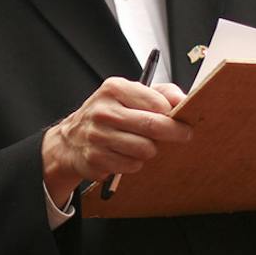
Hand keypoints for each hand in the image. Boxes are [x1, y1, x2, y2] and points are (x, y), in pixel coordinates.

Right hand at [41, 78, 192, 202]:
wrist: (72, 138)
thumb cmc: (109, 113)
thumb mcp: (131, 94)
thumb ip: (161, 93)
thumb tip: (183, 100)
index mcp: (114, 89)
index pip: (157, 103)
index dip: (175, 114)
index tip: (183, 119)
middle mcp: (103, 111)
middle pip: (152, 126)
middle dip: (174, 133)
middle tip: (183, 135)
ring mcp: (97, 136)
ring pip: (144, 150)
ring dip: (150, 150)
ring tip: (143, 144)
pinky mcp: (95, 159)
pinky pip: (131, 165)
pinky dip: (135, 163)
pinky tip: (126, 154)